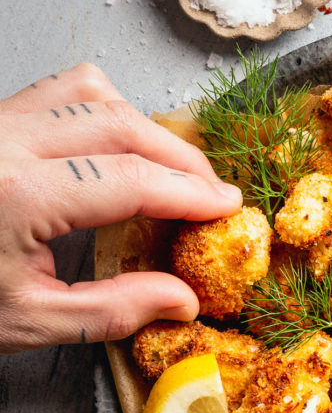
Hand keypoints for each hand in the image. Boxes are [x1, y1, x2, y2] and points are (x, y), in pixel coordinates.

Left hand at [0, 63, 242, 352]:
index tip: (228, 208)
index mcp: (17, 193)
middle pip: (121, 123)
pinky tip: (117, 146)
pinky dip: (102, 109)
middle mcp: (5, 141)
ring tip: (171, 167)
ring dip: (143, 124)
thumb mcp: (28, 320)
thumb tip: (182, 300)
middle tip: (212, 192)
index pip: (131, 179)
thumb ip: (113, 310)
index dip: (190, 194)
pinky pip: (58, 91)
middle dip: (179, 157)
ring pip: (90, 91)